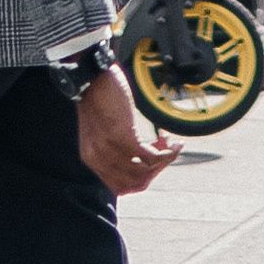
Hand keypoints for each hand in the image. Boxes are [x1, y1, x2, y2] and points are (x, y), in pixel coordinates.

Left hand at [76, 62, 177, 196]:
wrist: (90, 76)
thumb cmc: (99, 97)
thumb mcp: (101, 130)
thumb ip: (113, 148)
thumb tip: (143, 157)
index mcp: (92, 160)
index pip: (121, 187)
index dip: (142, 179)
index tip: (153, 164)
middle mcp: (100, 160)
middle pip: (136, 183)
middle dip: (156, 172)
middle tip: (165, 153)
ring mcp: (111, 150)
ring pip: (145, 172)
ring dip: (163, 161)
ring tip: (170, 145)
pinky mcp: (124, 137)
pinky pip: (152, 157)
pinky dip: (166, 153)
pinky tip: (172, 143)